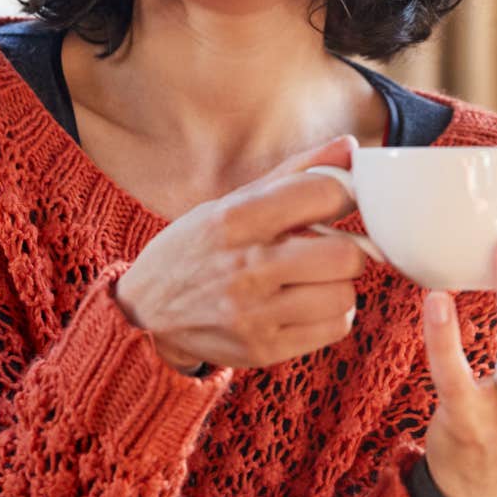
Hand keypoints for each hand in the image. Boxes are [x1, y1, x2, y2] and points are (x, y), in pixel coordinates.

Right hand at [114, 135, 366, 371]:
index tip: (339, 201)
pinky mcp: (263, 350)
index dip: (344, 195)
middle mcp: (243, 268)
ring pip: (344, 295)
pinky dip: (331, 314)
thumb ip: (295, 174)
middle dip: (347, 248)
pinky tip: (306, 304)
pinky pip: (336, 328)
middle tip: (329, 248)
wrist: (145, 311)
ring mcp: (253, 315)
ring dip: (337, 285)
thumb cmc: (198, 248)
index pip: (323, 195)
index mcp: (234, 219)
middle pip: (345, 256)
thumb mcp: (232, 203)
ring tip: (311, 279)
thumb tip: (351, 147)